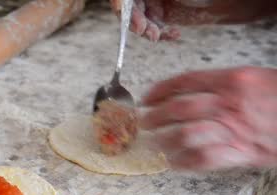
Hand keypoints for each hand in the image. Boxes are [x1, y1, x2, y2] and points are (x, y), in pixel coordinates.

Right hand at [109, 0, 276, 41]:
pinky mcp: (163, 18)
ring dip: (148, 31)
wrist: (227, 2)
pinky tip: (172, 35)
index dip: (122, 4)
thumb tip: (123, 2)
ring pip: (141, 22)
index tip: (124, 12)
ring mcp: (154, 5)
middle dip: (136, 20)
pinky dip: (161, 35)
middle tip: (143, 29)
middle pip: (131, 9)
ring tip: (157, 35)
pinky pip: (155, 30)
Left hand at [140, 66, 276, 170]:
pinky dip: (184, 162)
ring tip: (155, 143)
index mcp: (233, 80)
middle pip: (179, 108)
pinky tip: (174, 163)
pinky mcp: (243, 152)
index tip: (146, 98)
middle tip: (143, 122)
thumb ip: (224, 85)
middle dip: (155, 116)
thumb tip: (191, 93)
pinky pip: (203, 158)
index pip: (185, 81)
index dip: (160, 90)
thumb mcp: (255, 80)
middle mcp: (230, 103)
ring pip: (186, 133)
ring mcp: (236, 128)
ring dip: (165, 140)